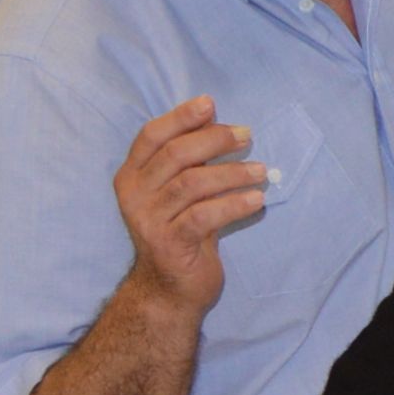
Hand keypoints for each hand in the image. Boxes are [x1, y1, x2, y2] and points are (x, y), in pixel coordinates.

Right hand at [114, 96, 269, 315]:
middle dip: (214, 140)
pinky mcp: (171, 244)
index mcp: (132, 176)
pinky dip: (234, 204)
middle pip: (175, 154)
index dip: (181, 117)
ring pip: (193, 183)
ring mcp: (150, 221)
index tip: (211, 104)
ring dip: (232, 173)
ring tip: (261, 171)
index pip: (152, 136)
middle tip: (246, 136)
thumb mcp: (180, 194)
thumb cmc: (181, 233)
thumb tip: (217, 121)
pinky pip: (205, 216)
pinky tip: (257, 200)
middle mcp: (135, 196)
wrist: (169, 290)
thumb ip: (189, 162)